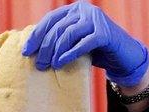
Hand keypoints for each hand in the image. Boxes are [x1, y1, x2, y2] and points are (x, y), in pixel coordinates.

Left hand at [21, 0, 148, 87]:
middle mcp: (85, 10)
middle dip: (44, 47)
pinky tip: (59, 63)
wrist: (123, 57)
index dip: (36, 35)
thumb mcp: (74, 41)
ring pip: (67, 34)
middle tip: (38, 64)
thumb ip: (59, 39)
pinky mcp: (104, 33)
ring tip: (47, 65)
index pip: (50, 20)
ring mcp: (96, 19)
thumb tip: (32, 49)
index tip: (25, 51)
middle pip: (57, 28)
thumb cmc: (95, 51)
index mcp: (75, 9)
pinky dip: (69, 54)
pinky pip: (82, 43)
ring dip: (54, 52)